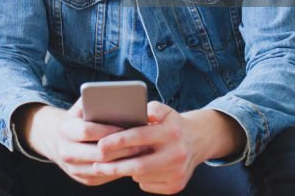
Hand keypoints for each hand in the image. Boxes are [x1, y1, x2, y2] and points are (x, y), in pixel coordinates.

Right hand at [22, 100, 147, 186]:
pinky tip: (134, 159)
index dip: (109, 130)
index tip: (127, 127)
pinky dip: (121, 168)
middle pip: (99, 153)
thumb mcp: (83, 106)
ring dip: (125, 160)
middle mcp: (66, 151)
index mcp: (65, 129)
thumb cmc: (80, 118)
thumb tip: (120, 101)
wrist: (63, 140)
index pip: (87, 131)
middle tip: (143, 142)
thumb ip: (95, 101)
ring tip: (142, 151)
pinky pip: (107, 176)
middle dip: (123, 148)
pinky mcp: (86, 179)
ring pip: (105, 167)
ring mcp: (75, 169)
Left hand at [94, 104, 243, 193]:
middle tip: (96, 165)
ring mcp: (178, 172)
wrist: (197, 141)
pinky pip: (148, 185)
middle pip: (139, 165)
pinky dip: (138, 178)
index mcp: (171, 132)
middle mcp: (177, 153)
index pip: (140, 137)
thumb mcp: (163, 110)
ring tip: (112, 165)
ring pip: (142, 176)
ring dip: (126, 171)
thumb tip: (130, 111)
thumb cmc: (172, 124)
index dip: (118, 141)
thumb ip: (149, 108)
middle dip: (115, 166)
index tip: (100, 145)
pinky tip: (135, 170)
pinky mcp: (176, 186)